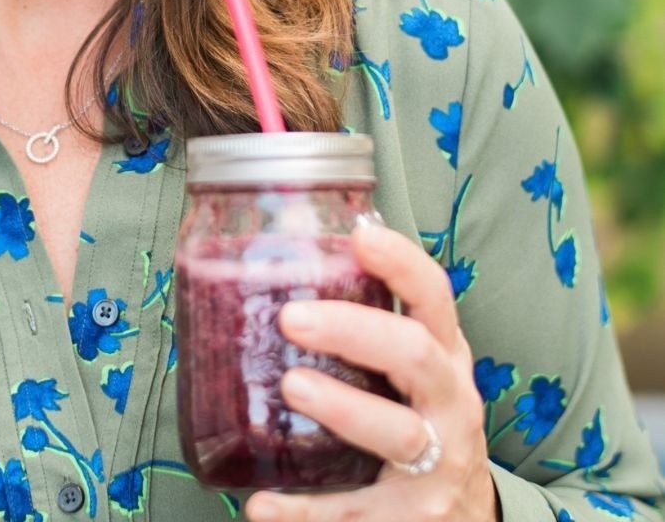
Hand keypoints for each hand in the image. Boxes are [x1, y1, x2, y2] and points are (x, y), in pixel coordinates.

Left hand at [244, 220, 498, 521]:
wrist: (468, 518)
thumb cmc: (423, 421)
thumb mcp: (416, 373)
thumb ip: (374, 326)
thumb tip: (292, 261)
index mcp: (446, 357)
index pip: (435, 297)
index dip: (402, 263)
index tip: (361, 235)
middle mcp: (450, 405)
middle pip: (415, 356)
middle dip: (356, 331)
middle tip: (293, 318)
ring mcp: (437, 466)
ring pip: (398, 433)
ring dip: (344, 407)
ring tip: (292, 386)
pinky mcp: (411, 520)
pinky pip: (357, 513)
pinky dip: (307, 511)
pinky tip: (262, 504)